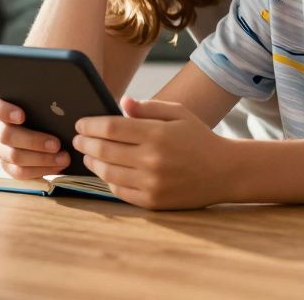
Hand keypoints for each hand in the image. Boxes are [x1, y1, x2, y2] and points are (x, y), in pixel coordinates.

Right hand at [0, 92, 70, 178]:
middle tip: (56, 144)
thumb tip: (60, 101)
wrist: (55, 130)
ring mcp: (1, 147)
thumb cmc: (50, 110)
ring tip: (63, 157)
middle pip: (6, 135)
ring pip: (14, 156)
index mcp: (1, 106)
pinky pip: (20, 172)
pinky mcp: (9, 165)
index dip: (3, 111)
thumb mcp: (46, 102)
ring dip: (41, 158)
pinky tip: (57, 166)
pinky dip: (40, 170)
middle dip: (33, 141)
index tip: (22, 116)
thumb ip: (46, 100)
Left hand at [74, 96, 231, 209]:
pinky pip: (119, 191)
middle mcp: (152, 160)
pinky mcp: (153, 202)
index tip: (81, 123)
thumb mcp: (178, 114)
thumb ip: (148, 108)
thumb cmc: (199, 138)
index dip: (90, 125)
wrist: (225, 172)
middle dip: (86, 142)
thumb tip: (122, 102)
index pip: (111, 128)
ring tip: (88, 154)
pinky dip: (108, 180)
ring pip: (107, 173)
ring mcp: (151, 184)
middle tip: (77, 138)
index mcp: (157, 134)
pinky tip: (105, 171)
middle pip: (104, 150)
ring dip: (92, 162)